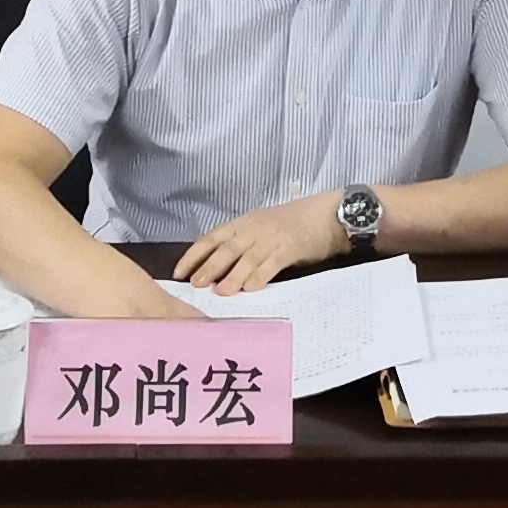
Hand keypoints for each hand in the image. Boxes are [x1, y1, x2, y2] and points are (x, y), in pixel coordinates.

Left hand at [175, 191, 343, 296]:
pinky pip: (272, 262)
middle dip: (209, 266)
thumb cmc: (293, 225)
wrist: (328, 214)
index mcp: (244, 223)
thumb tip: (216, 271)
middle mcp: (254, 228)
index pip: (212, 238)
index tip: (179, 273)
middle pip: (227, 248)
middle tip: (195, 284)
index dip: (194, 255)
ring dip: (232, 275)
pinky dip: (260, 275)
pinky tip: (251, 289)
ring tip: (221, 292)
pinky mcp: (291, 246)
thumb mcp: (262, 228)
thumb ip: (242, 244)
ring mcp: (273, 236)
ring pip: (247, 257)